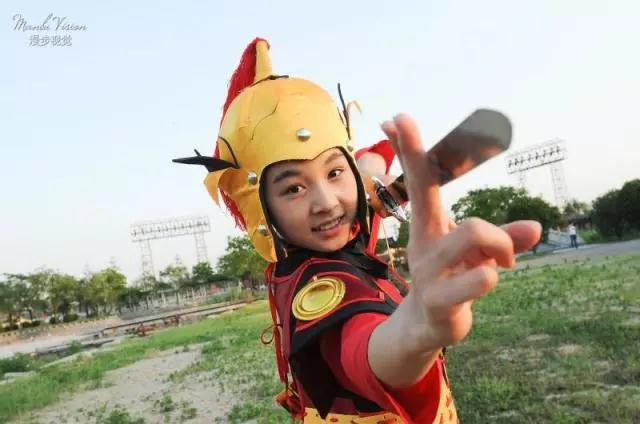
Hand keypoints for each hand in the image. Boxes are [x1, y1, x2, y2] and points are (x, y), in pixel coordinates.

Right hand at [380, 114, 540, 349]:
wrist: (426, 327)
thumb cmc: (452, 280)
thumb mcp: (478, 254)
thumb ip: (504, 238)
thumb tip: (537, 226)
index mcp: (429, 227)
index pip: (419, 182)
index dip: (409, 151)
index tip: (394, 119)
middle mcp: (424, 244)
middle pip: (442, 200)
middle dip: (483, 215)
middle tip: (509, 245)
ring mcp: (429, 273)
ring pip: (473, 232)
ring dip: (499, 245)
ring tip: (503, 264)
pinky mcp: (439, 302)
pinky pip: (479, 277)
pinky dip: (492, 276)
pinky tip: (488, 282)